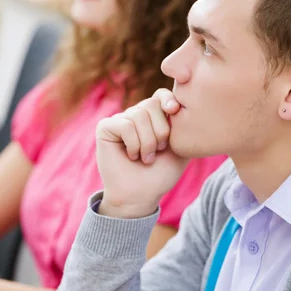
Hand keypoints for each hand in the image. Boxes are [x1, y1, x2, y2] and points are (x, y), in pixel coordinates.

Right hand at [95, 88, 190, 218]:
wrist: (141, 195)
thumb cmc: (160, 174)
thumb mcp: (180, 147)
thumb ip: (183, 125)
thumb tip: (185, 103)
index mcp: (153, 116)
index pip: (161, 95)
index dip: (168, 99)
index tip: (174, 111)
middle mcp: (136, 114)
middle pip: (152, 103)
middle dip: (161, 131)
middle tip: (158, 151)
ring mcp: (120, 119)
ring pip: (139, 115)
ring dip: (147, 142)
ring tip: (146, 158)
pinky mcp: (105, 127)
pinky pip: (125, 125)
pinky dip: (133, 143)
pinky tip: (131, 156)